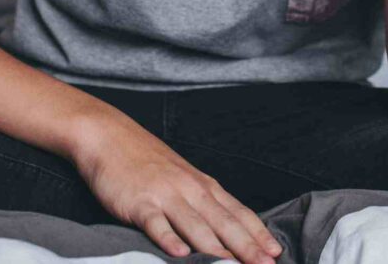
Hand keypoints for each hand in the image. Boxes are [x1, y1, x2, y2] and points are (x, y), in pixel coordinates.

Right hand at [70, 113, 281, 263]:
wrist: (110, 136)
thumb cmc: (148, 162)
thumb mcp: (184, 179)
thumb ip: (204, 203)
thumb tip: (227, 231)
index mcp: (204, 186)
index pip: (239, 213)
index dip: (258, 234)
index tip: (277, 253)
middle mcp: (191, 190)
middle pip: (225, 222)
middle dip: (248, 247)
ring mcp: (166, 195)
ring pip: (196, 226)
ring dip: (216, 250)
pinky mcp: (139, 202)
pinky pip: (156, 223)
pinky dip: (169, 239)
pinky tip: (180, 255)